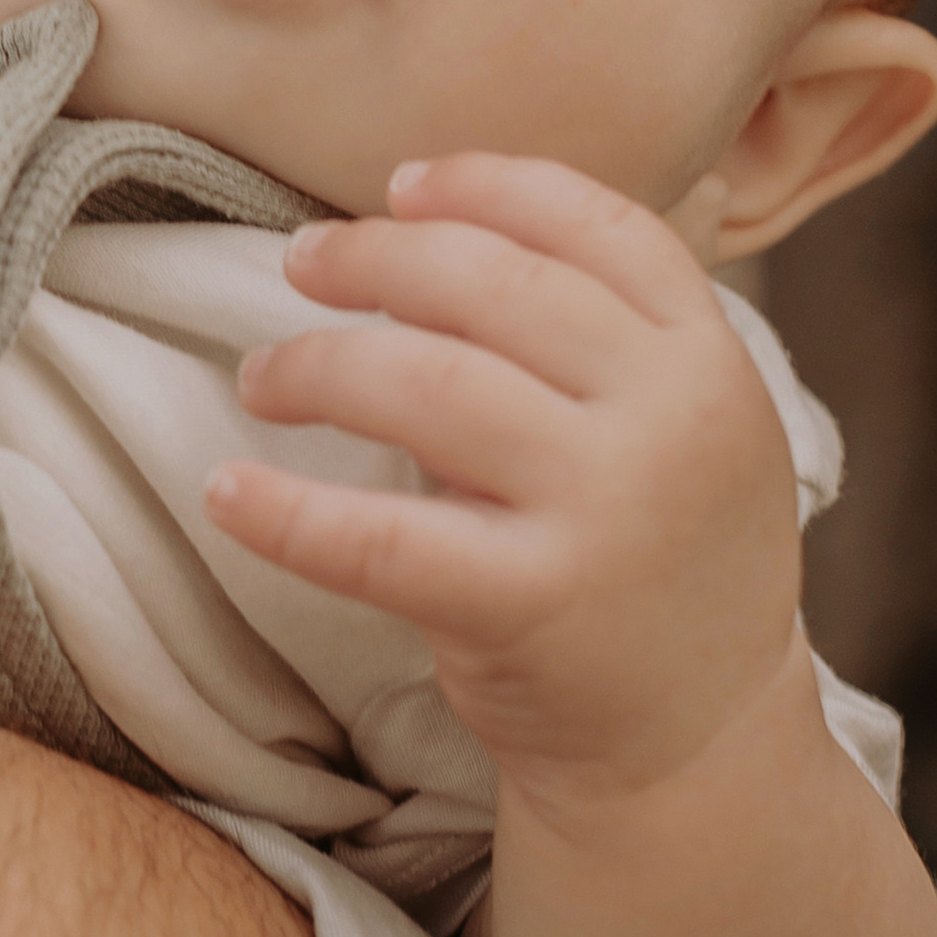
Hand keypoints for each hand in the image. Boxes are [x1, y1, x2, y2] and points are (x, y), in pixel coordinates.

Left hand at [205, 152, 803, 817]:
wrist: (700, 749)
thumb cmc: (660, 552)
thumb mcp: (684, 420)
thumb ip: (596, 328)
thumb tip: (417, 217)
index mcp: (708, 358)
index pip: (593, 224)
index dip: (484, 186)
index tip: (396, 187)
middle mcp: (670, 421)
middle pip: (491, 285)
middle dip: (374, 259)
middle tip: (300, 264)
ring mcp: (605, 513)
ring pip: (424, 386)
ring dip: (316, 366)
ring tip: (263, 379)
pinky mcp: (532, 608)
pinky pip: (380, 539)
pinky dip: (287, 510)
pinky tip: (228, 491)